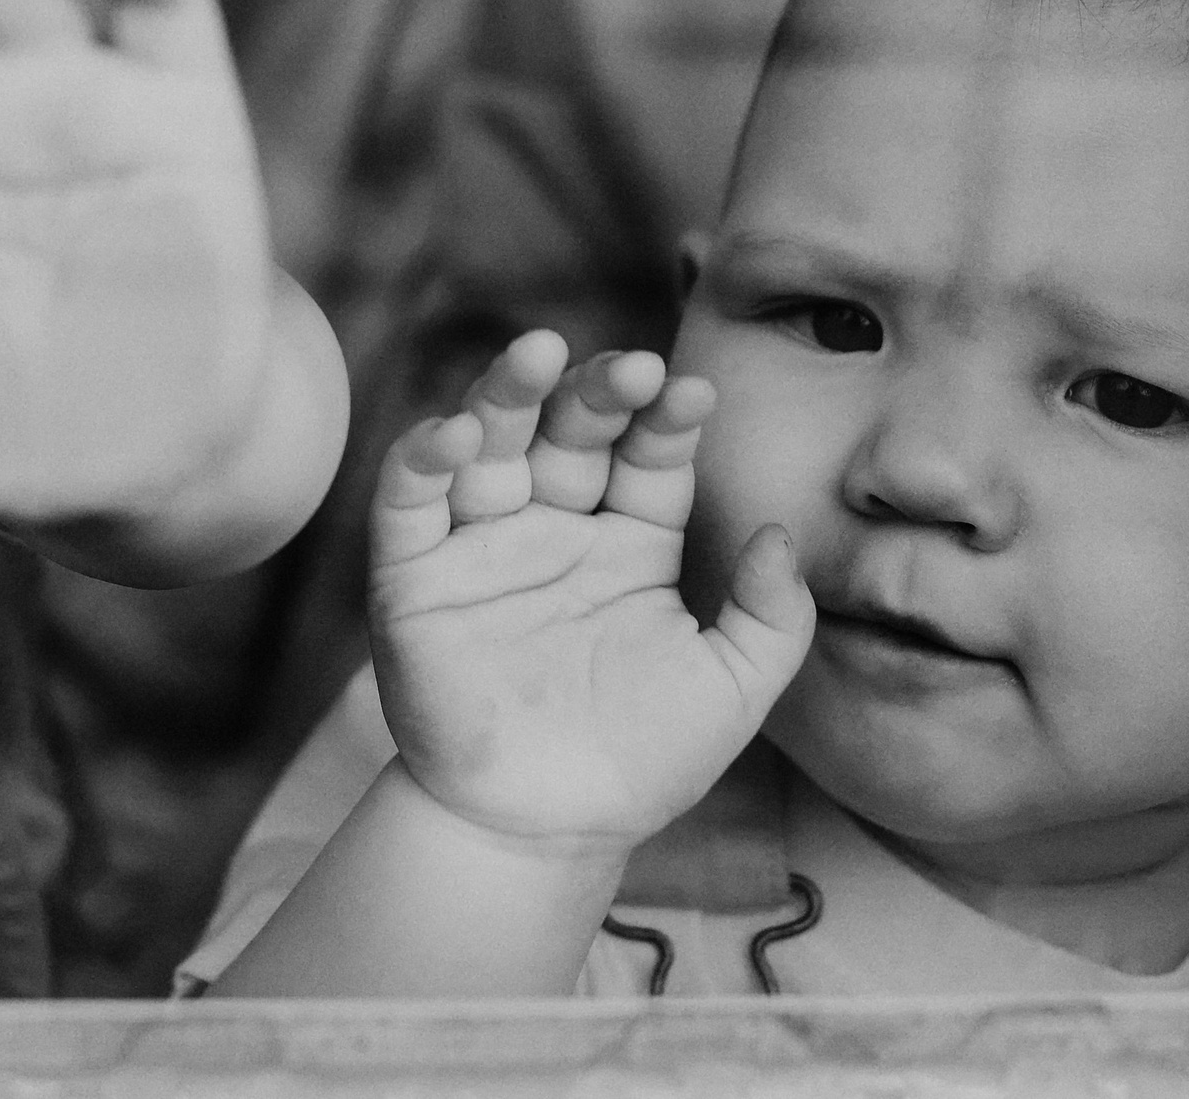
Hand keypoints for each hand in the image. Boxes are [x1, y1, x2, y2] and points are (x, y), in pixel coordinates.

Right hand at [370, 331, 813, 853]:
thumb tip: (778, 533)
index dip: (667, 422)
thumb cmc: (640, 764)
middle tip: (631, 370)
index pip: (648, 457)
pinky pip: (410, 500)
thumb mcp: (733, 690)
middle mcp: (554, 528)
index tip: (695, 395)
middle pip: (571, 431)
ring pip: (490, 441)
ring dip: (507, 392)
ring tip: (540, 354)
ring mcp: (482, 546)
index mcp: (629, 544)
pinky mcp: (414, 576)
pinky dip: (423, 458)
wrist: (541, 834)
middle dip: (598, 392)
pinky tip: (455, 433)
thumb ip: (772, 616)